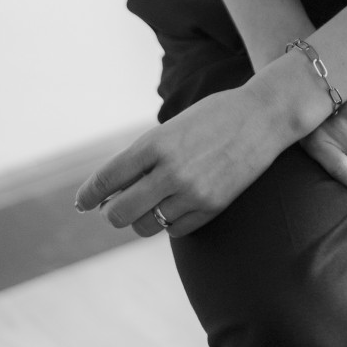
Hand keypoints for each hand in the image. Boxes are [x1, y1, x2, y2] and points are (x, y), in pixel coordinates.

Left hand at [74, 84, 286, 238]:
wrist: (264, 116)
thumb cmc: (214, 116)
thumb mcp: (173, 127)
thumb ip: (145, 155)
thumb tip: (113, 189)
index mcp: (155, 143)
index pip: (107, 179)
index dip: (89, 195)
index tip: (82, 203)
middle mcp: (169, 171)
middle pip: (119, 213)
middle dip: (112, 212)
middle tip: (114, 206)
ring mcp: (191, 192)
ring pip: (145, 225)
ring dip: (141, 218)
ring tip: (148, 205)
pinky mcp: (211, 208)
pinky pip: (175, 230)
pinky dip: (169, 222)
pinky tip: (175, 206)